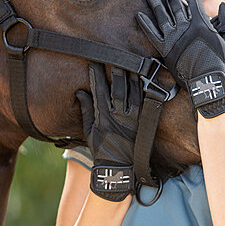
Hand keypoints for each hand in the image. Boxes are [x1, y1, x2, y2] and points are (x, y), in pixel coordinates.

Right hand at [76, 63, 140, 200]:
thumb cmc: (100, 150)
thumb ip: (86, 110)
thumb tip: (80, 92)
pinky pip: (143, 100)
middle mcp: (117, 115)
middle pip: (118, 86)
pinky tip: (142, 77)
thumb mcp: (88, 131)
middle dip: (116, 70)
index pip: (99, 89)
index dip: (96, 74)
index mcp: (102, 116)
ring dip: (131, 75)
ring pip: (133, 91)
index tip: (94, 62)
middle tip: (115, 57)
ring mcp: (132, 118)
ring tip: (130, 62)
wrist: (118, 169)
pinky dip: (143, 87)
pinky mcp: (141, 121)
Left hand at [136, 0, 224, 118]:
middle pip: (175, 6)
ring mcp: (173, 38)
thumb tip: (224, 7)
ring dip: (155, 3)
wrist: (208, 84)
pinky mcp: (164, 49)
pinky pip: (151, 33)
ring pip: (162, 15)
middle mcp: (185, 27)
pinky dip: (145, 23)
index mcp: (202, 24)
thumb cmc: (221, 64)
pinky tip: (139, 15)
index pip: (194, 3)